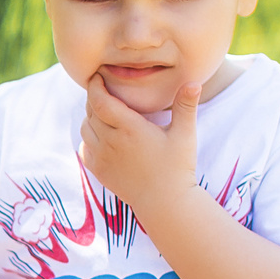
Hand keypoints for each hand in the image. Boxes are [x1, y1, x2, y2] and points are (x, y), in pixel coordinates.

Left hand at [78, 75, 199, 214]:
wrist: (165, 202)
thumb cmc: (178, 167)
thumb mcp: (185, 135)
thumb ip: (186, 106)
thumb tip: (195, 81)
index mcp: (130, 129)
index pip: (101, 101)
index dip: (95, 86)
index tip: (98, 75)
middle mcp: (111, 142)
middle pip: (91, 111)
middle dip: (94, 97)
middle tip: (104, 89)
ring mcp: (102, 157)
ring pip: (86, 128)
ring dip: (91, 116)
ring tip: (103, 109)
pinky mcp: (98, 170)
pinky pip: (85, 146)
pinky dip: (89, 136)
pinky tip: (102, 133)